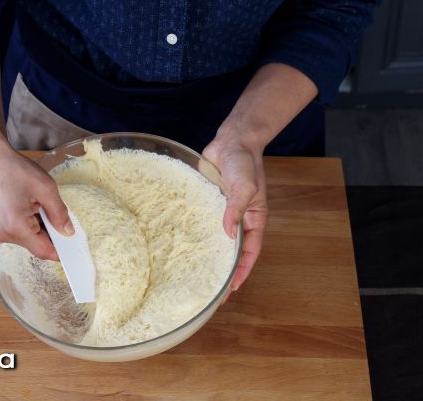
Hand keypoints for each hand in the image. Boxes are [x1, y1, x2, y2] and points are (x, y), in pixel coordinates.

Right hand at [0, 146, 73, 260]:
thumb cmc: (16, 169)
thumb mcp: (46, 188)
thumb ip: (59, 213)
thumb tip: (68, 232)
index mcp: (15, 227)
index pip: (43, 251)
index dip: (60, 251)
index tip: (73, 247)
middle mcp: (3, 234)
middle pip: (36, 245)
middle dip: (51, 234)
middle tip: (59, 216)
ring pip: (29, 239)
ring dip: (40, 227)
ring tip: (39, 205)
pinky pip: (20, 232)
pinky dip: (31, 224)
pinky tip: (32, 206)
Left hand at [203, 127, 267, 292]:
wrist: (231, 141)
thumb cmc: (244, 162)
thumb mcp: (245, 186)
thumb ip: (236, 208)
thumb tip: (227, 233)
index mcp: (253, 220)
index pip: (249, 252)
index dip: (241, 271)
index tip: (232, 289)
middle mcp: (237, 220)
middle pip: (231, 252)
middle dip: (223, 271)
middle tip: (211, 291)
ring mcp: (221, 213)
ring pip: (215, 240)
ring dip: (207, 256)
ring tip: (193, 274)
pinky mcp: (206, 204)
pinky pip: (201, 224)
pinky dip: (193, 236)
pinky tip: (179, 246)